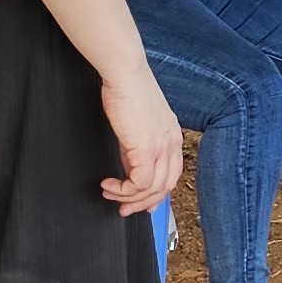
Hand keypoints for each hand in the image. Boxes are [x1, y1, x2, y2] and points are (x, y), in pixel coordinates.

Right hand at [101, 64, 183, 214]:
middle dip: (142, 203)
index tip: (141, 203)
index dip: (157, 194)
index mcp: (172, 137)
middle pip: (165, 187)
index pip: (172, 175)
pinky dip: (123, 190)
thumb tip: (129, 161)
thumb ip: (136, 144)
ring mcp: (161, 147)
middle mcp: (171, 143)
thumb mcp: (136, 123)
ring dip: (127, 197)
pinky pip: (139, 182)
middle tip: (123, 208)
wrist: (125, 74)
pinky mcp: (146, 148)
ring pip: (151, 189)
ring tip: (110, 193)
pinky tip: (109, 185)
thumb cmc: (127, 90)